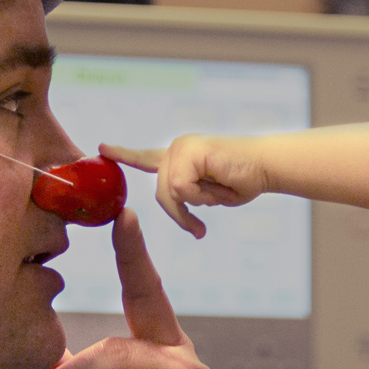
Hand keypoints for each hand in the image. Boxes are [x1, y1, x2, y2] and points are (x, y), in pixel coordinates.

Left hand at [101, 139, 267, 238]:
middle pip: (162, 194)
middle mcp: (177, 149)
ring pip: (172, 192)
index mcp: (179, 158)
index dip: (124, 155)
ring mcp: (181, 147)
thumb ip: (187, 195)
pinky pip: (182, 187)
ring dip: (200, 201)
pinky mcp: (188, 150)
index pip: (146, 158)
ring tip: (221, 190)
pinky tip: (220, 182)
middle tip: (203, 221)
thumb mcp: (207, 194)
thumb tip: (176, 195)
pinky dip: (203, 194)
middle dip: (183, 213)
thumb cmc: (242, 180)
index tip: (102, 150)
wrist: (267, 166)